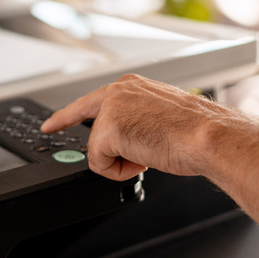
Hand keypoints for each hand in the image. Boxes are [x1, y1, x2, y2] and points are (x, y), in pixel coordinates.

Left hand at [42, 74, 258, 257]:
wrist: (210, 136)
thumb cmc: (198, 130)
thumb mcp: (161, 119)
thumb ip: (137, 123)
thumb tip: (128, 144)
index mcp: (132, 85)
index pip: (91, 101)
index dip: (65, 116)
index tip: (48, 125)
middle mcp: (118, 90)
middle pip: (87, 125)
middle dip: (101, 147)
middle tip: (119, 154)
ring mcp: (110, 107)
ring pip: (98, 149)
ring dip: (121, 161)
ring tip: (150, 155)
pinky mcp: (107, 128)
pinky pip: (99, 164)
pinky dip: (119, 172)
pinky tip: (143, 162)